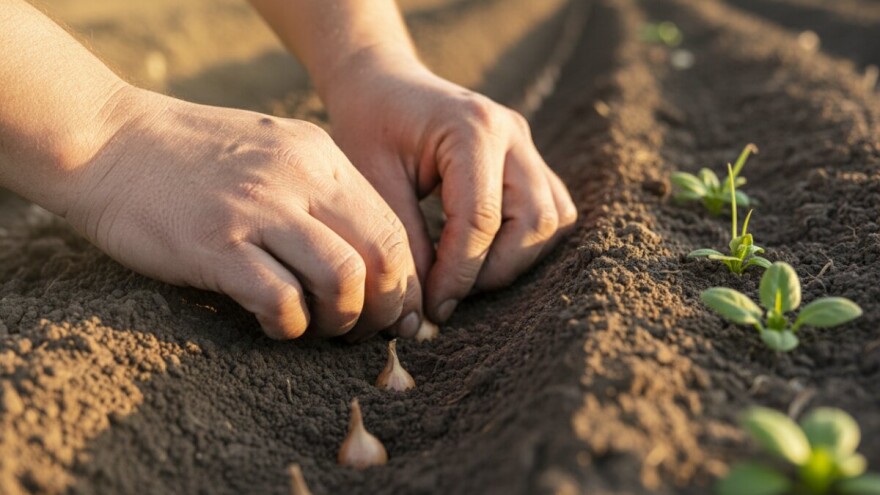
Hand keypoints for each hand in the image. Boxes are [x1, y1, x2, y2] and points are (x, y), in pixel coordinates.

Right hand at [63, 86, 421, 340]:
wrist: (104, 139)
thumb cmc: (189, 157)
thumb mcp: (270, 151)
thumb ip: (317, 192)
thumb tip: (363, 257)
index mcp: (318, 158)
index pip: (392, 227)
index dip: (403, 281)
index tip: (393, 313)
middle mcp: (299, 179)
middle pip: (383, 255)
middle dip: (386, 307)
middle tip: (365, 331)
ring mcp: (258, 210)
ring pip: (344, 278)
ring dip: (342, 319)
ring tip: (319, 328)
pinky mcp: (216, 245)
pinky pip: (282, 300)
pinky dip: (290, 326)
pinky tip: (277, 326)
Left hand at [324, 56, 576, 322]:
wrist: (381, 86)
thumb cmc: (369, 127)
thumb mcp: (372, 182)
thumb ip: (404, 242)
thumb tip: (424, 313)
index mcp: (473, 128)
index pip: (481, 219)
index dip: (459, 274)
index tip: (433, 308)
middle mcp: (512, 133)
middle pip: (535, 222)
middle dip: (495, 270)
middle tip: (450, 295)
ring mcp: (527, 145)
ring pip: (554, 220)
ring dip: (516, 260)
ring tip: (466, 276)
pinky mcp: (531, 160)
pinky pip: (553, 211)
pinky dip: (527, 243)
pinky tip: (485, 254)